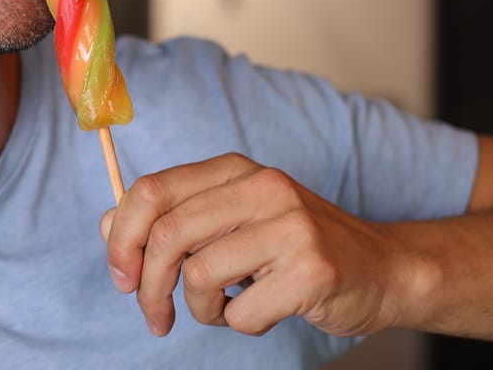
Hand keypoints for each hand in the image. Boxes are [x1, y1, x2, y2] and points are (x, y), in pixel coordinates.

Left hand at [100, 153, 407, 338]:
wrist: (384, 268)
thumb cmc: (295, 247)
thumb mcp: (231, 220)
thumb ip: (173, 218)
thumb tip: (109, 225)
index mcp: (234, 170)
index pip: (151, 191)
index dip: (121, 237)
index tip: (120, 275)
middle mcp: (261, 187)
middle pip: (167, 235)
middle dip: (149, 286)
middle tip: (155, 315)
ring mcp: (290, 226)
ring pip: (200, 276)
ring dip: (202, 309)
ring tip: (225, 308)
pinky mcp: (312, 269)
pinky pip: (242, 311)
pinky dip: (241, 324)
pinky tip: (261, 312)